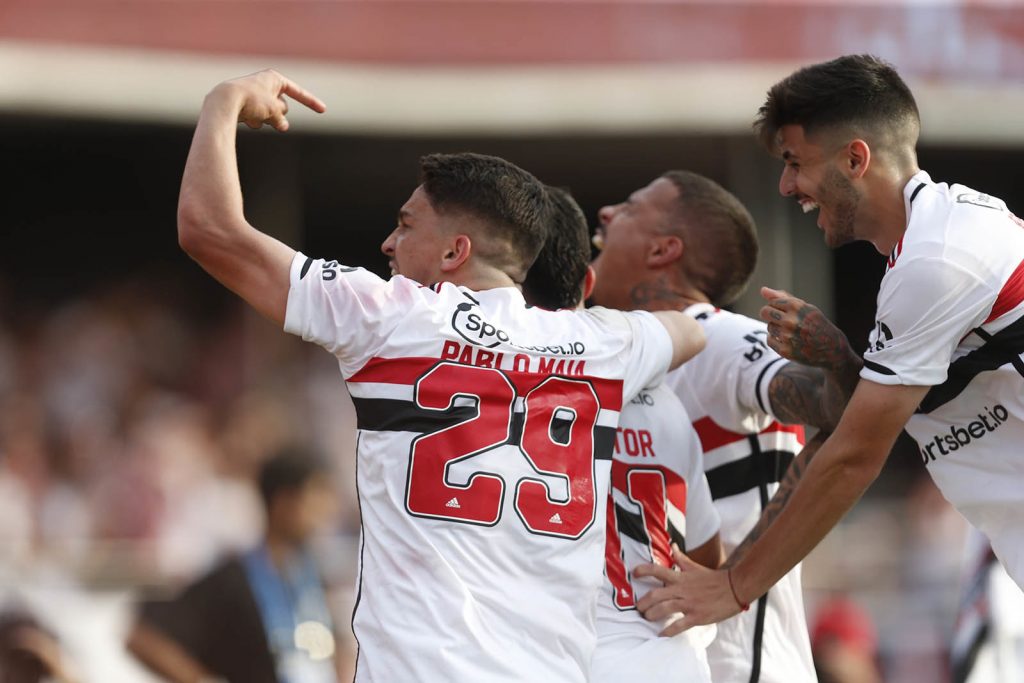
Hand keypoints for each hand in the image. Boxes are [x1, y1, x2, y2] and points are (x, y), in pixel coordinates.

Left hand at [211, 69, 325, 131]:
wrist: (224, 102)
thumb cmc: (251, 100)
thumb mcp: (274, 110)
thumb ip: (282, 118)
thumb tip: (283, 126)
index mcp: (274, 78)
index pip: (298, 92)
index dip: (311, 102)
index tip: (323, 110)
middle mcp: (264, 84)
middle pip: (282, 106)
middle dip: (279, 115)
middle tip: (270, 116)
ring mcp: (254, 94)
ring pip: (270, 114)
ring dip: (266, 120)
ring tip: (254, 117)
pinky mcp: (244, 105)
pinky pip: (258, 118)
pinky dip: (254, 121)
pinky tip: (244, 118)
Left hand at [633, 545, 741, 635]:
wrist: (735, 589)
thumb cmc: (713, 578)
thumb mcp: (695, 566)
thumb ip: (681, 558)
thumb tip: (672, 546)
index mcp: (681, 577)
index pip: (658, 571)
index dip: (644, 570)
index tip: (634, 572)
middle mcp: (682, 589)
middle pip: (656, 594)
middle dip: (643, 602)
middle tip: (638, 607)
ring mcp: (689, 603)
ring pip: (664, 609)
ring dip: (652, 614)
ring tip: (647, 618)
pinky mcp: (697, 617)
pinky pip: (679, 625)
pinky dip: (668, 631)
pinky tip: (660, 635)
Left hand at [759, 286, 851, 369]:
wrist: (832, 349)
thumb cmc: (816, 324)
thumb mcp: (804, 307)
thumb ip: (782, 298)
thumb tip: (762, 290)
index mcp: (796, 307)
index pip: (772, 302)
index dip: (778, 307)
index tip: (788, 312)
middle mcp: (791, 321)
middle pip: (764, 312)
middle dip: (770, 315)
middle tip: (782, 320)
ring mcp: (787, 337)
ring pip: (768, 326)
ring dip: (776, 328)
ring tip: (791, 331)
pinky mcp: (785, 351)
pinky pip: (769, 340)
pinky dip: (776, 340)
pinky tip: (787, 340)